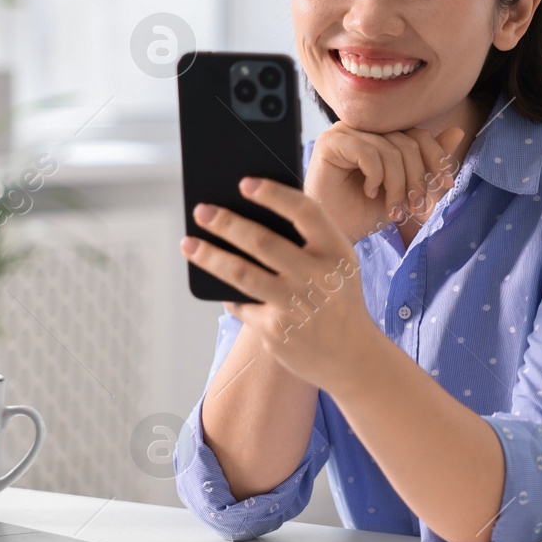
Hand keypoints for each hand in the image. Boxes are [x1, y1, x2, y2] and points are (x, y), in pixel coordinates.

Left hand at [180, 177, 383, 390]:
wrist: (353, 357)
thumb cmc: (337, 297)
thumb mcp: (338, 264)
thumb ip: (308, 240)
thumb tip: (247, 216)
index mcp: (338, 252)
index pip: (304, 212)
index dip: (273, 194)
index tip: (244, 183)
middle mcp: (318, 277)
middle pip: (263, 242)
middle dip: (226, 223)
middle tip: (201, 210)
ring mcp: (296, 307)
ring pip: (242, 274)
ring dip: (209, 256)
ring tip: (188, 243)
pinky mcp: (276, 332)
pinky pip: (242, 304)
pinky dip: (228, 292)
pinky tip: (216, 282)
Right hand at [304, 124, 464, 243]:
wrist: (336, 233)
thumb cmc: (365, 211)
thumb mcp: (405, 188)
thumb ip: (427, 162)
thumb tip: (458, 131)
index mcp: (381, 132)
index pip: (418, 133)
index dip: (437, 157)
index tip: (446, 185)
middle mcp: (363, 127)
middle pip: (407, 141)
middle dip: (417, 179)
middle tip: (415, 208)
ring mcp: (344, 132)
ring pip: (390, 149)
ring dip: (398, 185)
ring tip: (393, 209)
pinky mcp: (329, 143)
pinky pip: (368, 152)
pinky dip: (376, 177)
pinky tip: (370, 193)